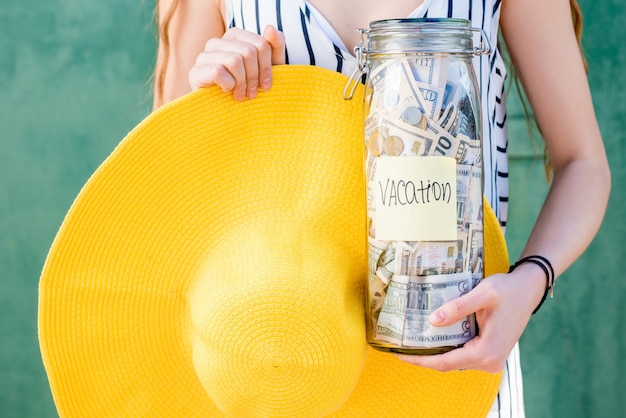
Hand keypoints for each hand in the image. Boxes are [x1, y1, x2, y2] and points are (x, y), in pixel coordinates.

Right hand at [189, 25, 285, 100]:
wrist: (228, 115)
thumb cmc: (249, 88)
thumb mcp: (269, 68)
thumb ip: (274, 47)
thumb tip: (270, 28)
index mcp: (234, 36)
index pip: (260, 44)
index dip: (267, 67)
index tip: (267, 85)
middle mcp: (217, 42)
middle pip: (248, 52)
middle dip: (255, 77)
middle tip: (253, 94)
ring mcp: (203, 56)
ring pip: (234, 60)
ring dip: (242, 83)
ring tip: (241, 96)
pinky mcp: (195, 72)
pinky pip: (218, 72)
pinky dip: (228, 85)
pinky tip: (227, 92)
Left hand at [394, 267, 544, 372]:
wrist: (528, 290)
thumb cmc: (507, 290)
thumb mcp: (482, 294)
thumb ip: (458, 308)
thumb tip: (433, 321)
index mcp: (486, 352)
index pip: (445, 362)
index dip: (420, 361)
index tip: (400, 355)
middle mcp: (490, 362)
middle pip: (448, 364)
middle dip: (424, 356)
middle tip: (400, 346)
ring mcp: (491, 360)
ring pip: (455, 360)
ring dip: (435, 352)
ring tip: (411, 340)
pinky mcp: (491, 354)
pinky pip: (464, 355)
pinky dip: (448, 348)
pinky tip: (432, 337)